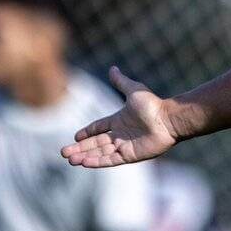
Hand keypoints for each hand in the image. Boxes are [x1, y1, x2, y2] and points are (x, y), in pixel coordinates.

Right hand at [62, 66, 177, 166]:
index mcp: (119, 120)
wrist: (167, 119)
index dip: (87, 132)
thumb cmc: (152, 105)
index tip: (75, 136)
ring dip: (85, 156)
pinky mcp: (129, 155)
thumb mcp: (133, 90)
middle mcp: (120, 134)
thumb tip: (112, 68)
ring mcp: (124, 145)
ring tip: (70, 159)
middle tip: (64, 152)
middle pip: (95, 143)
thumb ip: (120, 82)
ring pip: (100, 152)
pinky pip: (110, 160)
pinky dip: (97, 161)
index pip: (99, 128)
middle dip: (80, 148)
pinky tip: (84, 162)